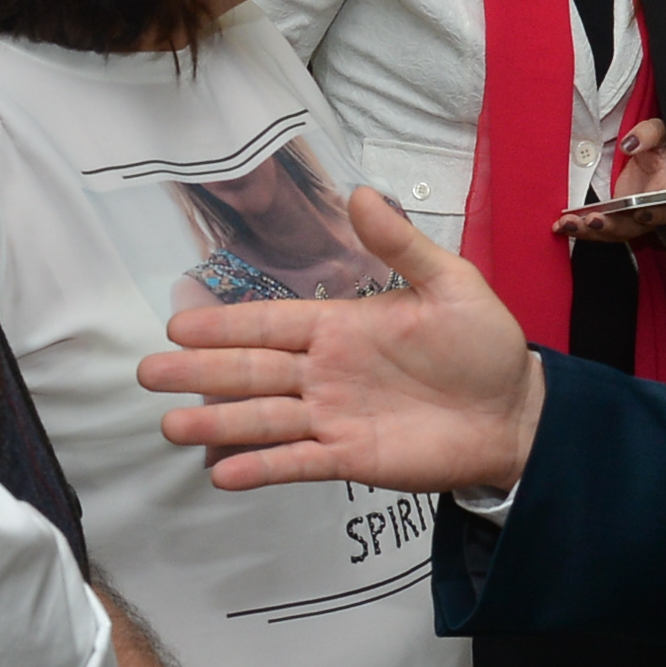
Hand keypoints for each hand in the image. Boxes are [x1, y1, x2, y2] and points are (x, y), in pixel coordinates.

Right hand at [142, 187, 546, 493]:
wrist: (517, 412)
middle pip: (251, 370)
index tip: (177, 324)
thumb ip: (401, 246)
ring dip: (218, 422)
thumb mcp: (450, 283)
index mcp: (342, 325)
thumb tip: (362, 193)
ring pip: (264, 418)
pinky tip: (222, 473)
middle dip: (200, 371)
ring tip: (171, 424)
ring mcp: (334, 416)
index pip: (271, 323)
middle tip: (148, 373)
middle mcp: (326, 371)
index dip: (225, 323)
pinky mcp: (352, 458)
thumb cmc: (485, 345)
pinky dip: (261, 467)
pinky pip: (298, 462)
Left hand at [554, 118, 665, 245]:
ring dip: (590, 232)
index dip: (656, 215)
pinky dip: (582, 228)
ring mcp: (633, 216)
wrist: (653, 153)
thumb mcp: (660, 132)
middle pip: (634, 227)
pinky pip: (601, 227)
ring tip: (567, 224)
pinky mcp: (617, 215)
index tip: (639, 213)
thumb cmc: (661, 145)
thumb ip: (649, 134)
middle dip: (611, 227)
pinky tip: (562, 225)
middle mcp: (652, 210)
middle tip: (591, 220)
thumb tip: (630, 143)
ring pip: (614, 232)